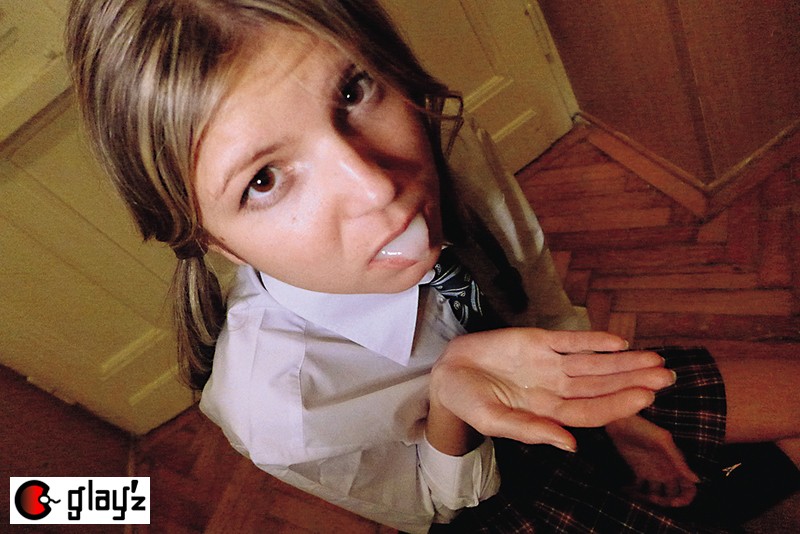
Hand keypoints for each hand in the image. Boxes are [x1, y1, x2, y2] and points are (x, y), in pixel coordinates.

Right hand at [429, 328, 675, 451]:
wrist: (448, 373)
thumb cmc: (469, 402)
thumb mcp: (494, 420)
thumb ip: (531, 430)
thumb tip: (569, 445)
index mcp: (547, 411)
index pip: (591, 410)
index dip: (618, 404)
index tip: (646, 397)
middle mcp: (555, 387)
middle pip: (601, 385)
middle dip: (633, 380)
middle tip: (668, 375)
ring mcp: (549, 364)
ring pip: (593, 363)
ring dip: (623, 361)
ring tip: (655, 359)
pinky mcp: (538, 340)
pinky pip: (571, 341)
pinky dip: (594, 340)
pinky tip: (618, 342)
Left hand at [606, 415, 700, 506]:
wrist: (621, 422)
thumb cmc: (644, 428)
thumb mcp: (663, 442)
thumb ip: (679, 460)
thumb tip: (697, 480)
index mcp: (676, 466)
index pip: (689, 488)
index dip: (685, 499)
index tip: (672, 503)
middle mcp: (667, 472)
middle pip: (674, 495)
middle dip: (666, 502)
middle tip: (652, 498)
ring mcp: (653, 472)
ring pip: (658, 495)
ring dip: (651, 501)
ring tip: (640, 495)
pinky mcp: (638, 472)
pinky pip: (640, 489)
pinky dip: (636, 494)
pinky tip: (627, 491)